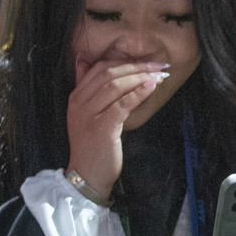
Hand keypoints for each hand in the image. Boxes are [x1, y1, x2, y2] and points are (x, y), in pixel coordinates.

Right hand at [64, 59, 168, 200]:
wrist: (87, 174)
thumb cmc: (93, 145)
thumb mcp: (87, 114)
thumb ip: (89, 89)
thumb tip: (85, 60)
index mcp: (75, 97)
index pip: (99, 68)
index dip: (124, 60)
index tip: (146, 61)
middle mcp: (79, 103)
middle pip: (109, 73)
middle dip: (137, 66)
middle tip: (159, 66)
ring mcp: (89, 115)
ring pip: (116, 85)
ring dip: (141, 77)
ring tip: (160, 76)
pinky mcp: (102, 128)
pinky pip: (122, 104)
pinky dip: (139, 93)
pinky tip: (152, 87)